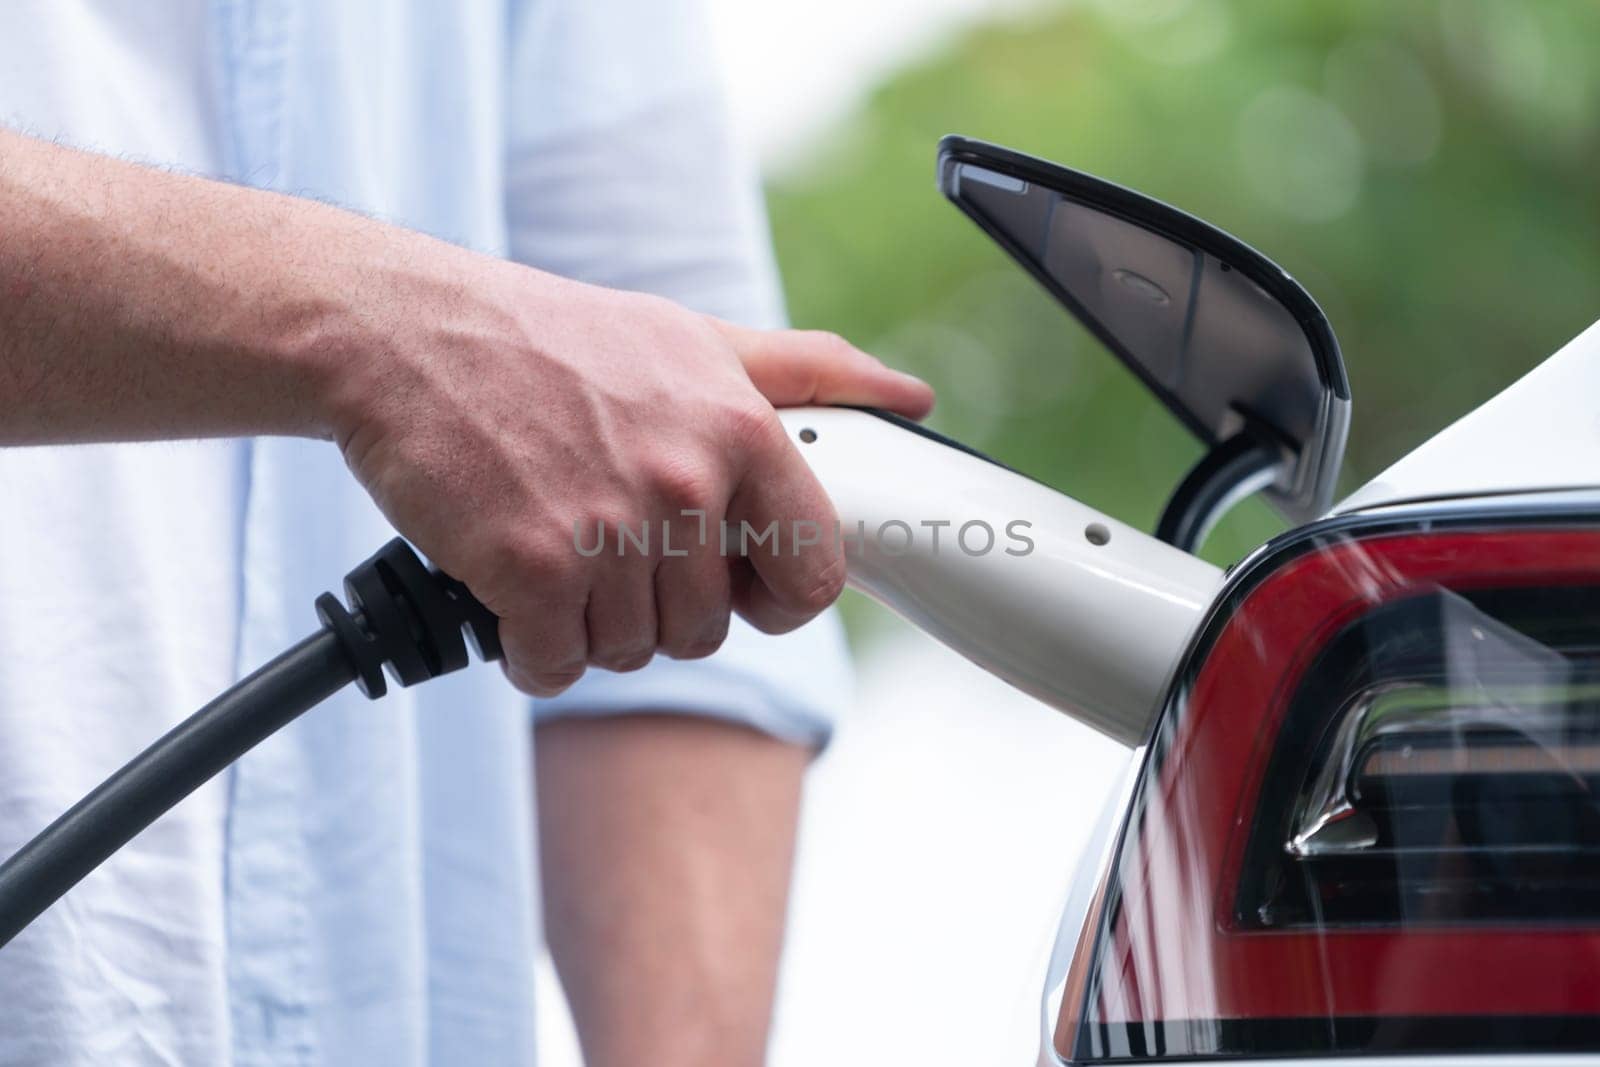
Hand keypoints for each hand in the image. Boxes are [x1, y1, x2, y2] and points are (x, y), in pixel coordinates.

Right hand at [326, 251, 931, 694]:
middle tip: (604, 538)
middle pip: (705, 628)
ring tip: (553, 545)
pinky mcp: (529, 567)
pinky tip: (509, 583)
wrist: (404, 331)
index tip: (734, 583)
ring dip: (587, 622)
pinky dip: (530, 647)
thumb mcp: (694, 337)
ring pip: (629, 652)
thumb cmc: (552, 339)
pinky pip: (555, 666)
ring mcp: (607, 527)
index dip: (774, 597)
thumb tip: (914, 397)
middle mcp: (684, 480)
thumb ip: (809, 371)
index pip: (813, 574)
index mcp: (739, 429)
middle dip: (655, 604)